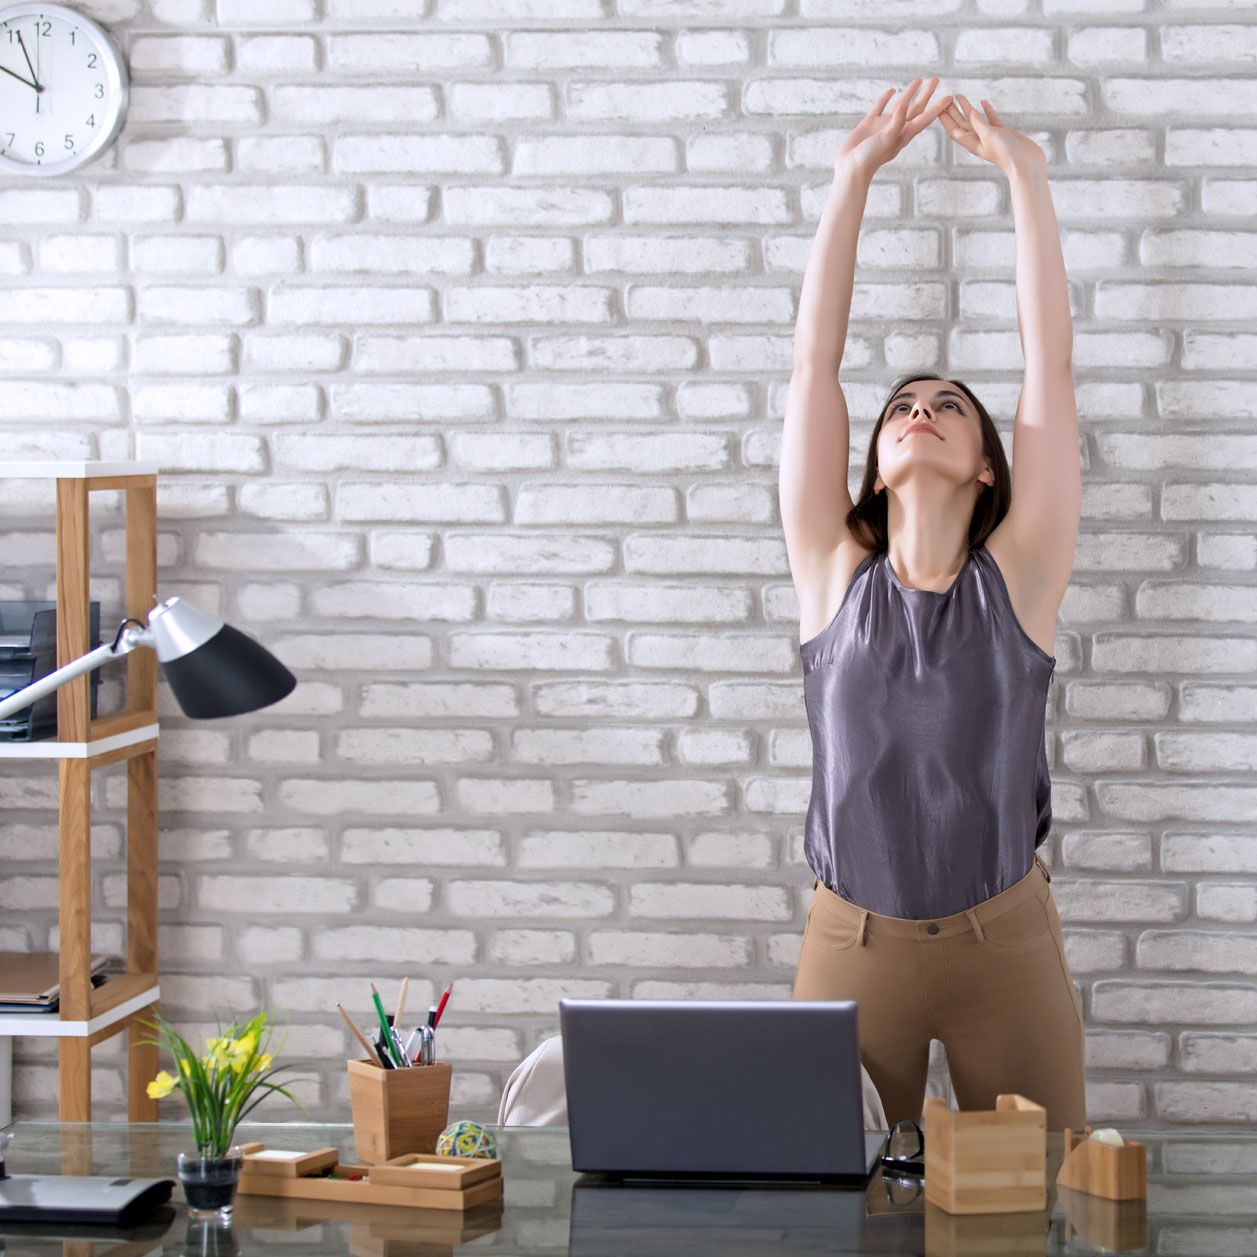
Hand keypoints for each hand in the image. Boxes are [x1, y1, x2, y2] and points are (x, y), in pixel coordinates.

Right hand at [834, 77, 952, 179]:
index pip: (924, 118)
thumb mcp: (887, 139)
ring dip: (909, 93)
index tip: (949, 98)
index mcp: (903, 135)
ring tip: (918, 80)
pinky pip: (879, 107)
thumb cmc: (870, 158)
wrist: (850, 168)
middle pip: (915, 108)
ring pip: (899, 105)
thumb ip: (897, 121)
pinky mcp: (869, 124)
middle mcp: (895, 129)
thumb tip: (906, 103)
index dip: (937, 108)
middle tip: (935, 79)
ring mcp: (882, 126)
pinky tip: (891, 91)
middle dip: (926, 94)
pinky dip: (885, 99)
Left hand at [938, 94, 1045, 175]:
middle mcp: (979, 139)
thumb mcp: (989, 135)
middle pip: (962, 123)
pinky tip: (983, 101)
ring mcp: (991, 135)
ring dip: (967, 108)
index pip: (954, 130)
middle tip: (945, 98)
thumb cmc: (1006, 151)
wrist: (1025, 161)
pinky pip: (991, 119)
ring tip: (959, 96)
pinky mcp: (1002, 132)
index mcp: (972, 143)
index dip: (945, 119)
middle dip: (953, 112)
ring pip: (975, 119)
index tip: (938, 107)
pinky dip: (986, 110)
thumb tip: (969, 112)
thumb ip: (978, 123)